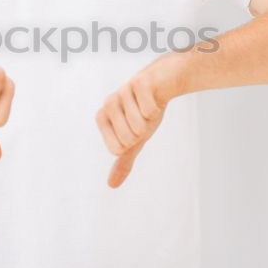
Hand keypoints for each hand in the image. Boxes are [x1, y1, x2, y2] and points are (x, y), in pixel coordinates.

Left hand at [95, 52, 182, 187]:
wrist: (165, 82)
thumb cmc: (146, 111)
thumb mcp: (135, 139)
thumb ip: (123, 161)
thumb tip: (111, 185)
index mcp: (102, 118)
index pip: (117, 149)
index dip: (134, 141)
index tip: (135, 126)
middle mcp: (108, 104)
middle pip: (128, 138)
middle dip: (143, 130)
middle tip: (144, 115)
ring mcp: (121, 91)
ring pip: (140, 125)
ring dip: (151, 119)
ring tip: (148, 105)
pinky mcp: (139, 82)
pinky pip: (149, 109)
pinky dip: (157, 107)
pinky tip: (155, 97)